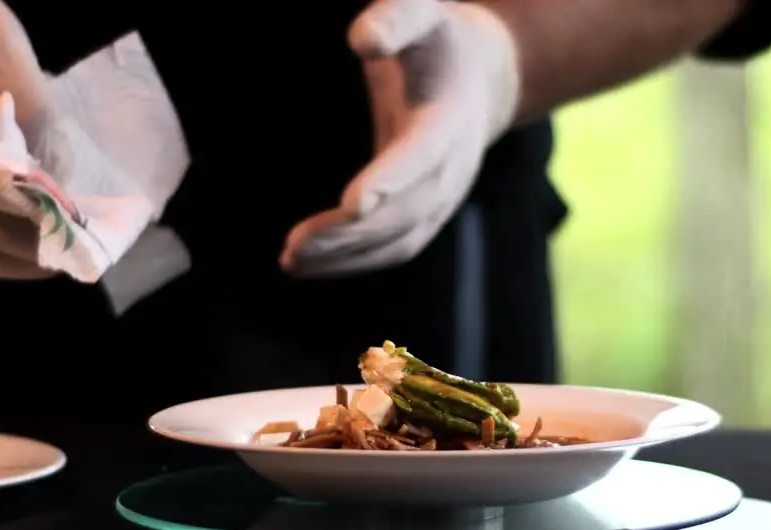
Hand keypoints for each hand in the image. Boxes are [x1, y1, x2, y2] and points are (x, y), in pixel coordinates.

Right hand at [0, 0, 66, 277]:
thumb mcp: (4, 56)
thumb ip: (34, 123)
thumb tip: (61, 186)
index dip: (27, 230)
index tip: (75, 229)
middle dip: (25, 255)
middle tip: (79, 248)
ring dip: (17, 251)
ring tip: (67, 240)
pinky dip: (6, 233)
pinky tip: (43, 221)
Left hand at [280, 0, 521, 277]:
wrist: (480, 80)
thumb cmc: (437, 41)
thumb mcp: (424, 14)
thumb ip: (396, 19)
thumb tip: (361, 39)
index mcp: (449, 119)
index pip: (421, 156)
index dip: (390, 181)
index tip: (353, 204)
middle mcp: (453, 168)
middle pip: (406, 213)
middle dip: (352, 233)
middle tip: (295, 245)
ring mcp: (444, 199)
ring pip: (398, 242)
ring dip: (346, 257)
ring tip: (290, 261)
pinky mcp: (427, 215)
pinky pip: (393, 250)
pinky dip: (353, 262)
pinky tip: (308, 264)